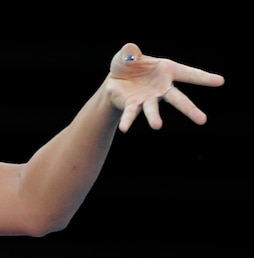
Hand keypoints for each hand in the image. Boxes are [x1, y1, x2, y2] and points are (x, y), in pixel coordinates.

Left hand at [106, 42, 224, 132]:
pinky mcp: (133, 105)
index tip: (220, 81)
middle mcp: (161, 87)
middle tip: (202, 120)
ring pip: (153, 109)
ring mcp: (148, 98)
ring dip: (154, 117)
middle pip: (177, 99)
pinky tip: (124, 128)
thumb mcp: (128, 54)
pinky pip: (130, 113)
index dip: (203, 78)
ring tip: (157, 126)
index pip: (188, 74)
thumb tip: (130, 51)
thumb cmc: (128, 64)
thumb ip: (129, 52)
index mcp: (166, 70)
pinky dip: (127, 120)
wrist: (114, 80)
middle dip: (189, 109)